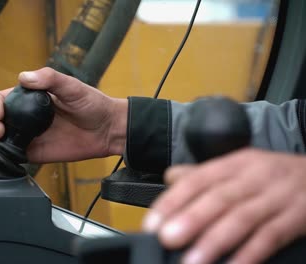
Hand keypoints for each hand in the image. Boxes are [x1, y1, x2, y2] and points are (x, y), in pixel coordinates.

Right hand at [0, 67, 126, 162]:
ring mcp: (27, 135)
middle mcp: (24, 116)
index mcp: (29, 98)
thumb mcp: (72, 86)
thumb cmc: (91, 104)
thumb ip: (49, 79)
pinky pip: (11, 155)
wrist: (107, 130)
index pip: (1, 99)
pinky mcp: (33, 153)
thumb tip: (23, 77)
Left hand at [143, 148, 305, 263]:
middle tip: (167, 238)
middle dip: (191, 219)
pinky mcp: (297, 218)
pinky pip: (271, 237)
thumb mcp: (239, 167)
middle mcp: (254, 177)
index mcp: (234, 164)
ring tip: (192, 260)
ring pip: (242, 219)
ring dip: (214, 241)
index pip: (197, 180)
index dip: (173, 201)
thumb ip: (204, 174)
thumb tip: (169, 179)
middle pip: (218, 198)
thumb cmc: (271, 176)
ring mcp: (277, 198)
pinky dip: (250, 254)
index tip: (152, 222)